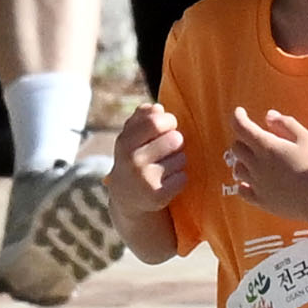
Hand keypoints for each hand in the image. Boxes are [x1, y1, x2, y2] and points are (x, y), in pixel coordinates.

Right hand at [107, 101, 187, 235]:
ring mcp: (144, 179)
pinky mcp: (157, 196)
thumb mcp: (131, 138)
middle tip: (170, 149)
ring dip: (179, 161)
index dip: (169, 121)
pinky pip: (183, 178)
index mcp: (125, 142)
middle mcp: (132, 160)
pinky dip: (180, 178)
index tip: (170, 126)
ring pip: (181, 158)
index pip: (155, 121)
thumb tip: (157, 108)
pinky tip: (168, 182)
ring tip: (166, 167)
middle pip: (174, 139)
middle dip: (177, 142)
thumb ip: (142, 118)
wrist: (127, 199)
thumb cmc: (135, 159)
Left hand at [224, 105, 307, 214]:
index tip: (240, 112)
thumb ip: (287, 124)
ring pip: (237, 169)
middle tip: (254, 139)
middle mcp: (257, 165)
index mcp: (267, 147)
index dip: (238, 116)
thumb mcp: (307, 138)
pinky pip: (242, 192)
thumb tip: (269, 116)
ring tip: (253, 160)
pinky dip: (243, 184)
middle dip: (243, 139)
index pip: (241, 127)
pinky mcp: (262, 201)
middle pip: (237, 148)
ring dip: (242, 161)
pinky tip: (249, 183)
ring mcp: (257, 184)